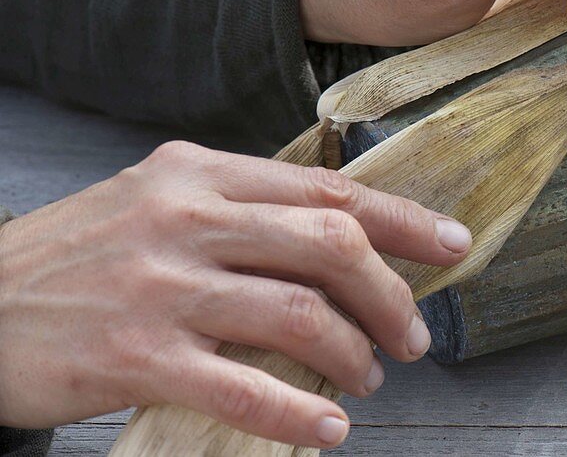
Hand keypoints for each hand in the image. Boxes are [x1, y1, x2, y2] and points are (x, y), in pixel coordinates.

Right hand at [0, 141, 469, 448]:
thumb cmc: (83, 257)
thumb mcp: (158, 202)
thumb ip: (243, 210)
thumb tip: (345, 240)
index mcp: (200, 173)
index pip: (328, 190)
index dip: (402, 220)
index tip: (451, 246)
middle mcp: (185, 216)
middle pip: (329, 244)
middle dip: (390, 295)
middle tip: (413, 337)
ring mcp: (159, 286)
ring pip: (298, 314)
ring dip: (353, 353)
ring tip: (367, 378)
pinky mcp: (133, 355)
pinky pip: (243, 388)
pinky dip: (299, 411)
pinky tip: (328, 426)